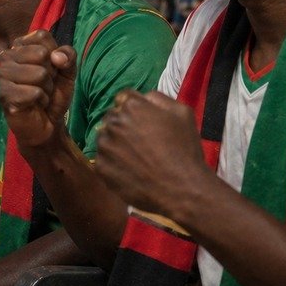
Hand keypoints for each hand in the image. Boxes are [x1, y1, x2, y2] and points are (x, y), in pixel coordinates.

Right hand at [0, 29, 76, 149]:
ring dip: (46, 89)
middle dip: (51, 74)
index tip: (51, 68)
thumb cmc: (54, 94)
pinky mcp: (4, 94)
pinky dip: (40, 101)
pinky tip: (33, 105)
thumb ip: (68, 56)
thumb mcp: (68, 71)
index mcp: (20, 45)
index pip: (42, 36)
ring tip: (39, 95)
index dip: (55, 55)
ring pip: (39, 73)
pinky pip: (34, 92)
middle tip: (44, 85)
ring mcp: (3, 75)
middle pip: (41, 54)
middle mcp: (7, 56)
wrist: (48, 123)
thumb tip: (56, 57)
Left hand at [93, 89, 214, 219]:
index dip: (135, 110)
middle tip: (140, 142)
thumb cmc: (185, 149)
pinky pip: (102, 160)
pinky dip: (112, 164)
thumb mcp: (182, 113)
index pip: (124, 99)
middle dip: (123, 125)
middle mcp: (113, 122)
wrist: (180, 188)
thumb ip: (158, 98)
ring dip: (115, 144)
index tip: (144, 123)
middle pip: (113, 118)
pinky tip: (129, 171)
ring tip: (135, 158)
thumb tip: (143, 96)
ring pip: (105, 138)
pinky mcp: (100, 167)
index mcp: (132, 106)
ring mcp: (104, 145)